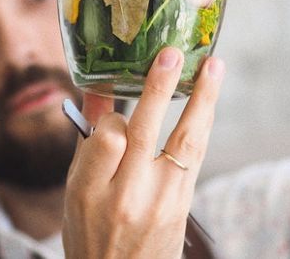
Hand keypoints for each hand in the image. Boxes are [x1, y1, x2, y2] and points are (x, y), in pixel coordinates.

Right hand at [62, 47, 224, 257]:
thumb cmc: (91, 233)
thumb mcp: (77, 191)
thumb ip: (89, 139)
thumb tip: (97, 89)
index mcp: (89, 192)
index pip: (107, 137)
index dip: (113, 114)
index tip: (115, 107)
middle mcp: (126, 196)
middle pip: (144, 132)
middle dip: (159, 88)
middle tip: (171, 54)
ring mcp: (160, 202)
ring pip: (183, 141)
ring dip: (201, 100)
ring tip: (212, 67)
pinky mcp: (183, 204)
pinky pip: (195, 156)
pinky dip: (202, 123)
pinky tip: (209, 101)